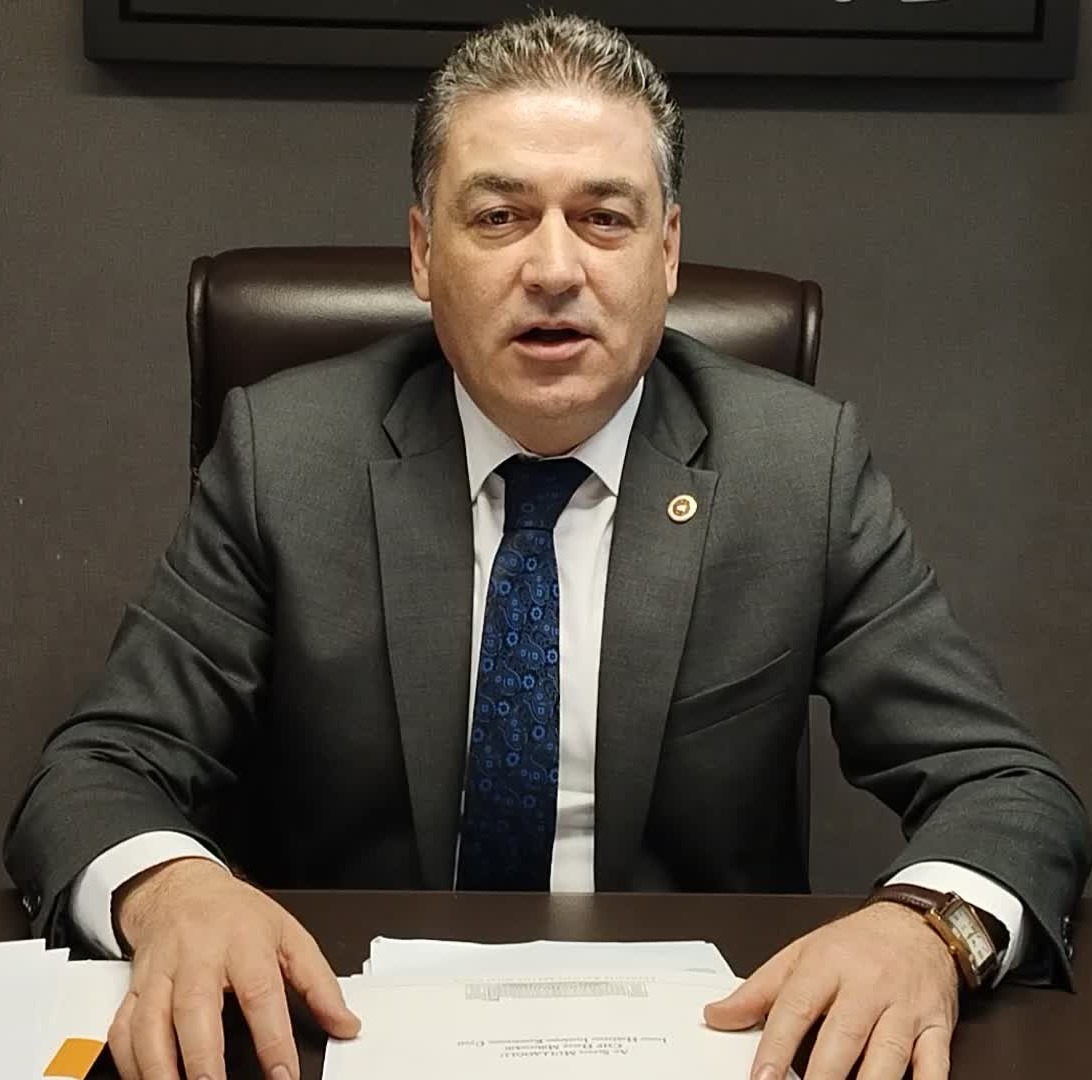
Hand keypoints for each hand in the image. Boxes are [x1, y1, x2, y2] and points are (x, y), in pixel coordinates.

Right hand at [106, 858, 359, 1079]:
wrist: (182, 889)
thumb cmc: (238, 916)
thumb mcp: (289, 935)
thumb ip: (319, 983)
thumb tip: (345, 1024)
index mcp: (244, 942)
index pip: (261, 993)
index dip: (273, 1039)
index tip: (283, 1076)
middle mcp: (198, 957)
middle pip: (196, 1010)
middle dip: (203, 1061)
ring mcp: (161, 974)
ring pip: (149, 1025)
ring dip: (160, 1070)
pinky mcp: (133, 989)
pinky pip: (123, 1031)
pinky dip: (131, 1063)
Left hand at [704, 902, 959, 1079]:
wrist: (916, 925)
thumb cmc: (854, 944)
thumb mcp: (800, 955)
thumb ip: (758, 990)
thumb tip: (717, 1016)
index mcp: (827, 964)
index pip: (796, 1007)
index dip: (775, 1046)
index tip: (761, 1079)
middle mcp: (866, 985)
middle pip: (843, 1036)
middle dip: (823, 1077)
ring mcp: (904, 1007)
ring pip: (888, 1054)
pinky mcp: (936, 1026)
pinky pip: (935, 1063)